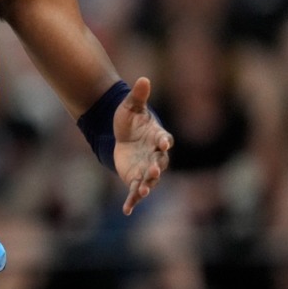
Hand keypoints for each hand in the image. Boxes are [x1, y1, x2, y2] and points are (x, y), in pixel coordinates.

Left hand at [113, 77, 173, 215]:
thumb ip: (138, 95)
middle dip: (156, 168)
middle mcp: (156, 156)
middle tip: (152, 171)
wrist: (123, 134)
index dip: (164, 141)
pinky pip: (135, 191)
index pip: (164, 140)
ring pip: (149, 180)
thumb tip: (143, 78)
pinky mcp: (135, 178)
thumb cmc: (131, 119)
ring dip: (146, 186)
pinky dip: (132, 201)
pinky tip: (127, 210)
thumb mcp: (131, 106)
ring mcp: (146, 169)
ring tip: (141, 191)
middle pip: (159, 163)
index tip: (164, 141)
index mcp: (158, 137)